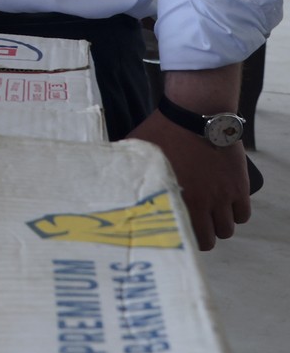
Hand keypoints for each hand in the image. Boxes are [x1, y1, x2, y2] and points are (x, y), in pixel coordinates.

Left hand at [128, 109, 250, 248]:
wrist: (196, 114)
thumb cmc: (162, 130)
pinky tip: (226, 208)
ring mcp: (224, 195)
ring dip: (219, 225)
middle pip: (211, 239)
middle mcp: (203, 202)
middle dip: (203, 235)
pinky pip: (244, 214)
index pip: (183, 236)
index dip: (181, 237)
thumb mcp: (138, 151)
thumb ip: (127, 167)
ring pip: (228, 228)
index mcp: (175, 197)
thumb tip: (108, 176)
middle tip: (195, 225)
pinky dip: (236, 214)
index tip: (176, 232)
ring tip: (209, 215)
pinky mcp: (240, 186)